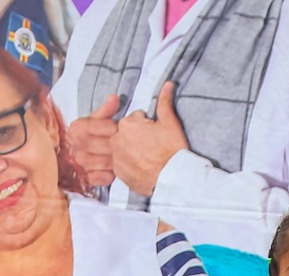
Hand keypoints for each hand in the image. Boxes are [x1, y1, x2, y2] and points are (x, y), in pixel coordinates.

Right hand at [67, 94, 121, 189]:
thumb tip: (114, 98)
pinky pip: (100, 178)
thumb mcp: (96, 119)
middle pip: (101, 145)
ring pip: (102, 162)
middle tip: (124, 143)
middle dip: (115, 144)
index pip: (94, 127)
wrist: (76, 155)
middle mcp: (74, 147)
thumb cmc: (90, 135)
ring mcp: (78, 164)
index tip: (115, 128)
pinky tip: (114, 170)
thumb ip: (106, 110)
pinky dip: (109, 175)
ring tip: (122, 156)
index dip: (107, 127)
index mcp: (76, 129)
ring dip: (115, 160)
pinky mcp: (84, 179)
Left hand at [113, 82, 187, 196]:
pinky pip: (122, 163)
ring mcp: (116, 157)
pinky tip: (143, 166)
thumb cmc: (172, 150)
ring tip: (149, 156)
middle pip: (127, 133)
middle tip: (153, 145)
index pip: (135, 118)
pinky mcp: (118, 172)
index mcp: (128, 124)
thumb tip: (167, 84)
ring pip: (123, 148)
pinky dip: (130, 164)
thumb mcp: (170, 122)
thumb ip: (164, 102)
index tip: (155, 133)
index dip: (147, 125)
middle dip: (138, 136)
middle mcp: (117, 140)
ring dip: (133, 149)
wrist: (171, 178)